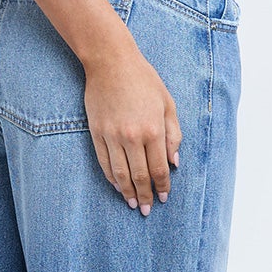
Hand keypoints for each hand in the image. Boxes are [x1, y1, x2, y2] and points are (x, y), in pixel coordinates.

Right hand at [83, 42, 180, 215]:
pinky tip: (116, 185)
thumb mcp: (168, 104)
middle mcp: (133, 137)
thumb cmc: (144, 80)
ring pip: (120, 173)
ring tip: (131, 203)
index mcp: (154, 130)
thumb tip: (175, 162)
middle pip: (140, 175)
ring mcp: (112, 136)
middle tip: (146, 209)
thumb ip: (174, 135)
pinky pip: (104, 161)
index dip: (162, 186)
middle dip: (144, 195)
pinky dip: (110, 177)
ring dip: (127, 191)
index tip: (163, 197)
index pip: (159, 168)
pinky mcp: (97, 132)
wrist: (111, 62)